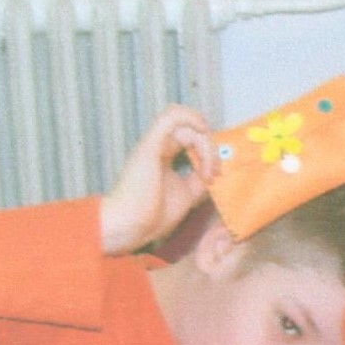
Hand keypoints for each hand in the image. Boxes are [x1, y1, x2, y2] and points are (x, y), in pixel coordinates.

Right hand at [100, 107, 216, 256]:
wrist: (130, 228)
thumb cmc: (151, 217)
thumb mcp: (186, 195)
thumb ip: (198, 179)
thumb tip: (214, 169)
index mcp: (163, 155)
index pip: (190, 137)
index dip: (208, 149)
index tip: (214, 175)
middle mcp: (157, 145)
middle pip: (190, 127)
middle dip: (210, 145)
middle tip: (214, 172)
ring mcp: (153, 143)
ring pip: (185, 121)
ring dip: (204, 140)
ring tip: (208, 166)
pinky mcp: (151, 145)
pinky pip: (173, 117)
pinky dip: (194, 121)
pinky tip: (203, 141)